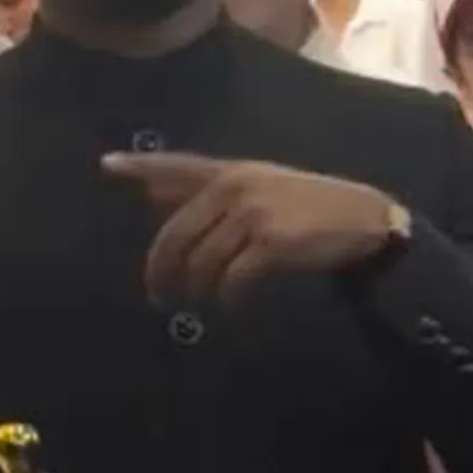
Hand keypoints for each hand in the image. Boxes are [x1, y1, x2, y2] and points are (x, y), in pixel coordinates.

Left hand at [103, 152, 398, 305]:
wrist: (365, 219)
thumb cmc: (310, 208)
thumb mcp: (260, 189)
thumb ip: (210, 195)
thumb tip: (154, 199)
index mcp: (232, 172)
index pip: (178, 165)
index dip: (141, 167)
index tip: (106, 165)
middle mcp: (236, 186)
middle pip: (176, 234)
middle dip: (162, 270)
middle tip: (159, 297)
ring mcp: (253, 213)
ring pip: (202, 262)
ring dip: (199, 290)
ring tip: (205, 302)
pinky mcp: (271, 242)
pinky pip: (232, 280)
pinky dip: (230, 299)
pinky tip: (235, 307)